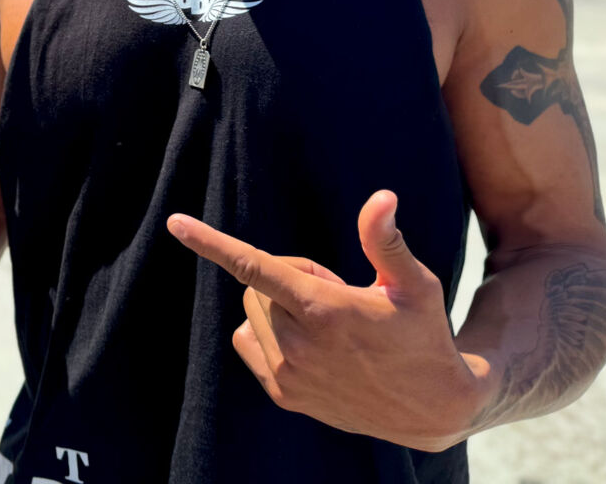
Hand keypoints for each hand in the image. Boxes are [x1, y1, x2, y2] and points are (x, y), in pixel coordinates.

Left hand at [167, 190, 493, 451]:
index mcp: (324, 309)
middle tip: (336, 295)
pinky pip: (248, 342)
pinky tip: (308, 344)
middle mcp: (298, 344)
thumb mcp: (413, 284)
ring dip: (278, 307)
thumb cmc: (423, 335)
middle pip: (258, 285)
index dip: (210, 242)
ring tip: (328, 325)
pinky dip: (267, 334)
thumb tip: (381, 196)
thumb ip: (385, 240)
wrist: (430, 409)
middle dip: (289, 279)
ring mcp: (288, 374)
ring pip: (252, 313)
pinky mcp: (284, 395)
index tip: (175, 222)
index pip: (254, 266)